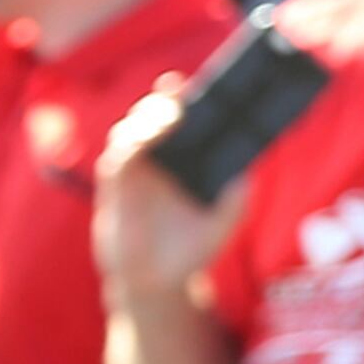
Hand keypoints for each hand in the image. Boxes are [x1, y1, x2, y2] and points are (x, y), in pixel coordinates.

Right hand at [95, 84, 240, 300]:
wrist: (157, 280)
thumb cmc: (192, 247)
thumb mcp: (225, 220)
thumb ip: (236, 194)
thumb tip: (246, 168)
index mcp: (186, 157)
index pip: (188, 117)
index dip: (193, 96)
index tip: (205, 83)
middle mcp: (160, 155)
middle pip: (159, 111)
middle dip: (169, 97)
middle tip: (181, 88)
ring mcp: (136, 165)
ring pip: (136, 124)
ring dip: (151, 114)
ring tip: (173, 115)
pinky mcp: (116, 181)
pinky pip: (121, 152)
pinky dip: (134, 140)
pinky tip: (149, 137)